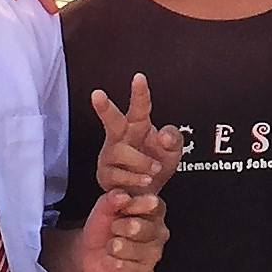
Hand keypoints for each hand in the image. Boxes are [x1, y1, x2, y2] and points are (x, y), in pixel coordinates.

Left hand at [69, 186, 165, 271]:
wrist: (91, 253)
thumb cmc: (104, 226)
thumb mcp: (104, 208)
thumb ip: (112, 199)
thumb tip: (122, 195)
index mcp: (154, 211)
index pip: (153, 205)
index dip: (135, 205)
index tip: (122, 207)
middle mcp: (159, 233)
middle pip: (146, 228)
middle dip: (123, 227)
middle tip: (114, 227)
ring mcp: (154, 254)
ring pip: (137, 250)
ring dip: (116, 246)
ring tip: (110, 245)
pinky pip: (129, 269)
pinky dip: (113, 263)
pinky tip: (109, 259)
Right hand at [89, 74, 181, 197]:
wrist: (146, 194)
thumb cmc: (156, 165)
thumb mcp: (173, 151)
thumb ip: (174, 139)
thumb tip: (164, 135)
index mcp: (138, 125)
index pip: (140, 106)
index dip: (139, 92)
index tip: (139, 77)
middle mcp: (121, 137)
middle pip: (112, 120)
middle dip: (104, 107)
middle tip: (97, 94)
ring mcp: (110, 154)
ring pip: (120, 151)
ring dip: (140, 161)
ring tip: (155, 169)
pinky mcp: (105, 174)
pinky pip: (117, 174)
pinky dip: (134, 178)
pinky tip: (145, 181)